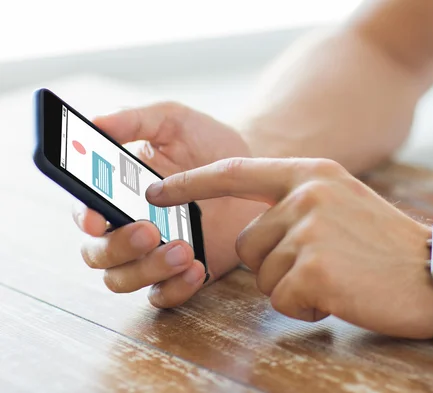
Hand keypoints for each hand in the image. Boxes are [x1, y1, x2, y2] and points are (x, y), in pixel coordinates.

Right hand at [73, 103, 266, 307]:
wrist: (250, 171)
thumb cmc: (205, 143)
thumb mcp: (173, 121)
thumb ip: (136, 120)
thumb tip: (98, 121)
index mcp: (115, 193)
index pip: (85, 211)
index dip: (85, 218)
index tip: (98, 218)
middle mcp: (126, 227)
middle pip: (98, 254)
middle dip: (118, 247)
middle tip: (149, 230)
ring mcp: (152, 254)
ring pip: (124, 280)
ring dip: (147, 269)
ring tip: (184, 248)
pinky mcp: (180, 273)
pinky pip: (163, 295)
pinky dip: (175, 288)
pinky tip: (197, 268)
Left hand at [146, 157, 432, 337]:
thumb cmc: (387, 246)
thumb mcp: (343, 202)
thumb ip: (298, 203)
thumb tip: (254, 230)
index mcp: (312, 173)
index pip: (236, 172)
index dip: (192, 182)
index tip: (158, 190)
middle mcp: (306, 195)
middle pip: (246, 242)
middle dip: (273, 265)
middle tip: (323, 267)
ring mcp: (309, 231)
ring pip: (262, 274)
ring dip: (292, 286)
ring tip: (338, 278)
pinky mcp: (314, 269)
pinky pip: (281, 299)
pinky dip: (306, 307)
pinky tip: (342, 295)